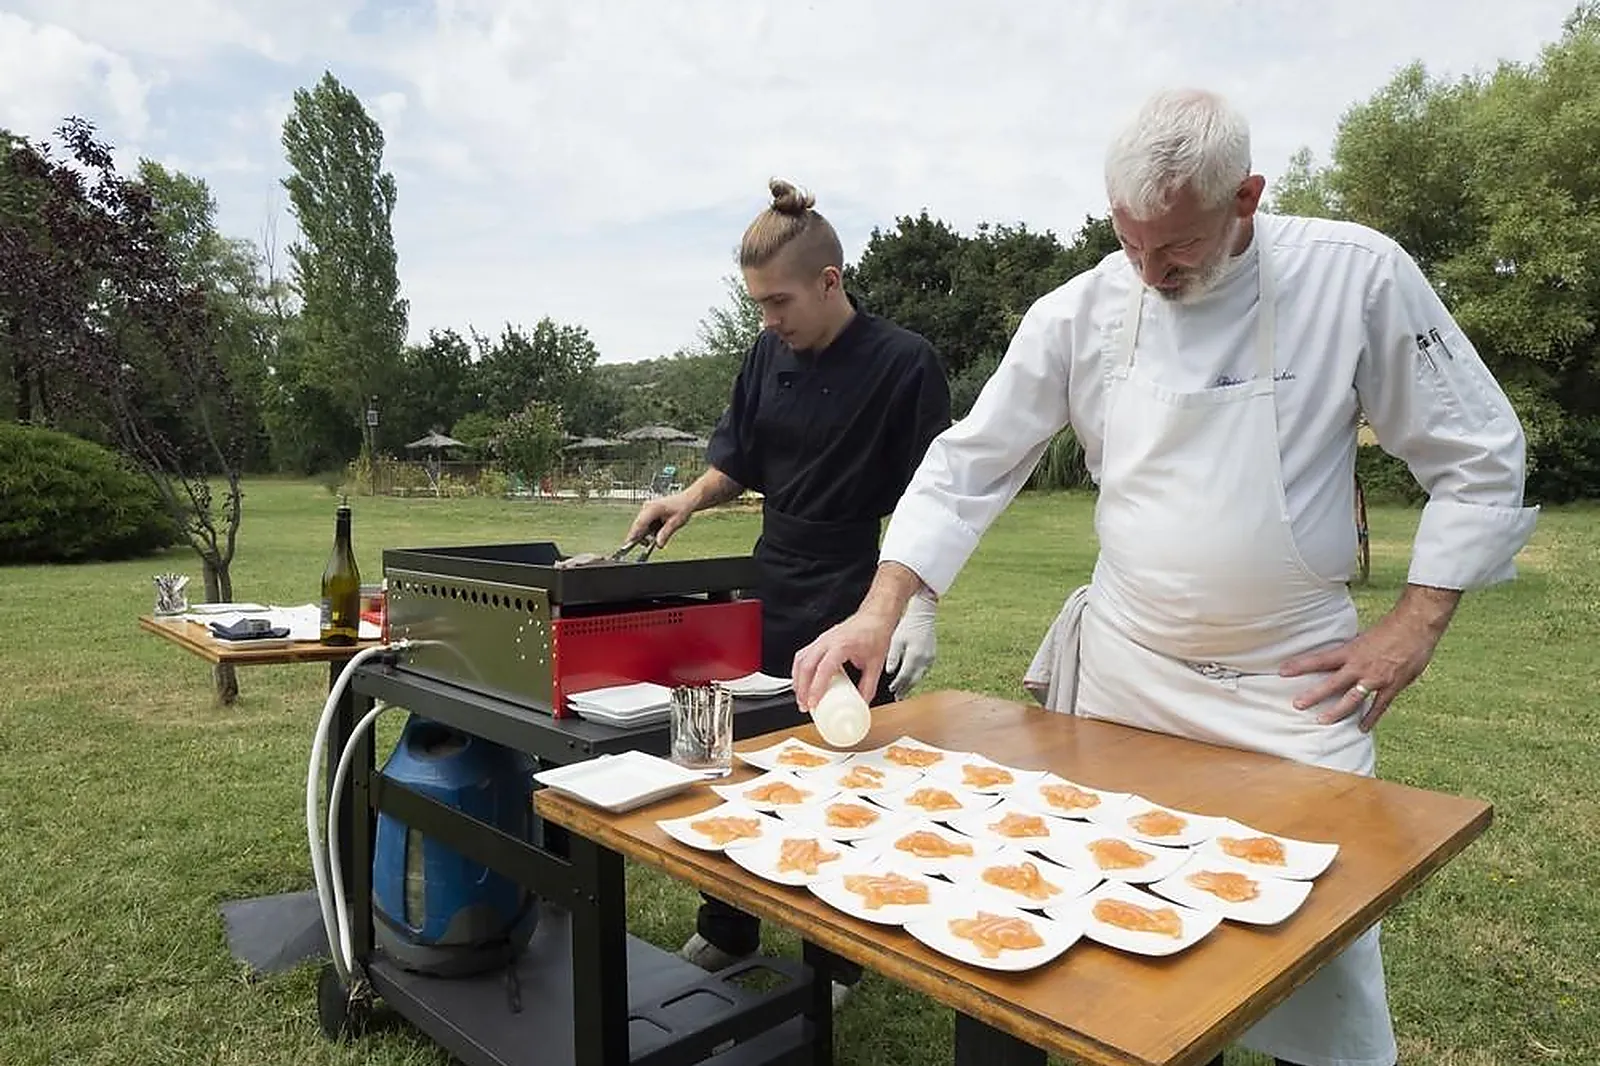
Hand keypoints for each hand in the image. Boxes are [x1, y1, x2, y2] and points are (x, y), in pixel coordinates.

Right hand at [626, 492, 695, 547]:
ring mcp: (647, 508)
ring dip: (647, 532)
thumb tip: (658, 544)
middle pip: (638, 525)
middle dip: (641, 536)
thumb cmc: (683, 507)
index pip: (640, 523)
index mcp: (653, 508)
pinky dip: (649, 529)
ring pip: (640, 525)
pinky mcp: (648, 511)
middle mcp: (648, 507)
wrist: (687, 500)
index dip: (633, 534)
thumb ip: (666, 534)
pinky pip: (644, 523)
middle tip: (647, 543)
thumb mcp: (676, 522)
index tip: (629, 543)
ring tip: (660, 532)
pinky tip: (659, 528)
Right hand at [791, 609, 899, 712]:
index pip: (823, 669)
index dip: (816, 688)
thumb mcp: (876, 664)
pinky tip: (802, 681)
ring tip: (801, 697)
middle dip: (802, 688)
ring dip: (797, 680)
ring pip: (800, 660)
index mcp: (842, 645)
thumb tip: (861, 703)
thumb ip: (869, 686)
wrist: (874, 617)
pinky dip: (799, 670)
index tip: (813, 702)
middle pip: (805, 666)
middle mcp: (828, 641)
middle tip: (805, 705)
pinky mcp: (820, 640)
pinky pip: (803, 655)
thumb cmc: (875, 634)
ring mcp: (822, 639)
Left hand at [884, 594, 936, 698]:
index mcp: (915, 655)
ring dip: (911, 684)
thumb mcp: (897, 640)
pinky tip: (911, 679)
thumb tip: (890, 672)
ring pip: (920, 676)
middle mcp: (924, 659)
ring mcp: (930, 658)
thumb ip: (893, 656)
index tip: (892, 691)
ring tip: (903, 691)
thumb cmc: (908, 626)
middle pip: (914, 680)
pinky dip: (917, 676)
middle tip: (898, 697)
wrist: (923, 616)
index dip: (898, 685)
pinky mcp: (932, 656)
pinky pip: (924, 671)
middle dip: (905, 689)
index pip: (905, 676)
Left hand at [1279, 610, 1443, 731]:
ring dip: (1336, 711)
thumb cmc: (1390, 628)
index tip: (1282, 671)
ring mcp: (1375, 678)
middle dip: (1313, 695)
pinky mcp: (1392, 686)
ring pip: (1351, 699)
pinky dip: (1370, 718)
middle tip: (1296, 704)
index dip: (1300, 666)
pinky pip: (1379, 706)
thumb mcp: (1364, 636)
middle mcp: (1359, 666)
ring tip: (1321, 720)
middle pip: (1331, 684)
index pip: (1319, 660)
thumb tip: (1340, 655)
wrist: (1415, 626)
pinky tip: (1362, 728)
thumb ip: (1352, 650)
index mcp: (1350, 651)